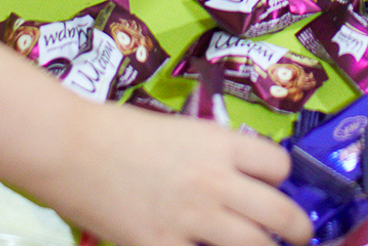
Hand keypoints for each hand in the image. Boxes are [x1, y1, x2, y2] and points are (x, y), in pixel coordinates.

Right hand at [40, 99, 310, 245]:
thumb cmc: (117, 132)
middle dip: (297, 231)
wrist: (69, 148)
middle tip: (298, 237)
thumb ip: (213, 155)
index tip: (276, 190)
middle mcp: (216, 182)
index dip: (281, 181)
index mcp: (220, 144)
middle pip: (282, 215)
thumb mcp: (180, 131)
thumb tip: (239, 180)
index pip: (280, 166)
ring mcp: (192, 219)